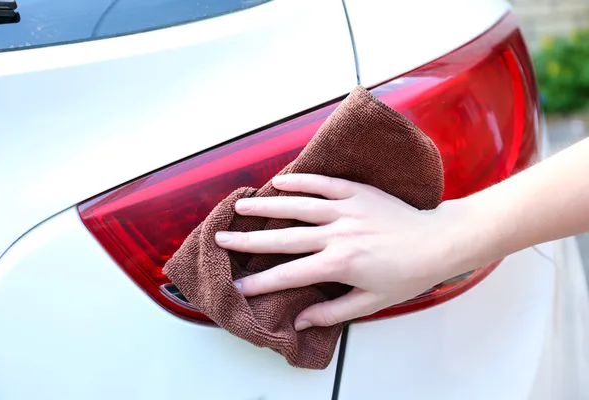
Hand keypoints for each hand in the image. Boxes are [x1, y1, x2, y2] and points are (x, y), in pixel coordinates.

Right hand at [215, 174, 475, 330]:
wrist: (439, 242)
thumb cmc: (408, 275)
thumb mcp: (372, 302)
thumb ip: (332, 311)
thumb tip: (299, 320)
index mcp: (340, 264)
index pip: (289, 275)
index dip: (261, 282)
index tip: (238, 285)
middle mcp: (338, 234)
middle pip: (284, 237)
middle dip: (248, 240)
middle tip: (221, 238)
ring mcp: (347, 209)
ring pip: (298, 206)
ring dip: (267, 207)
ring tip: (240, 206)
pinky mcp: (357, 192)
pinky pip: (323, 183)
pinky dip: (300, 181)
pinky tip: (279, 181)